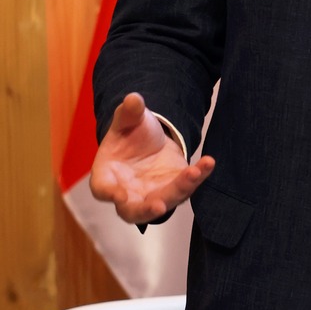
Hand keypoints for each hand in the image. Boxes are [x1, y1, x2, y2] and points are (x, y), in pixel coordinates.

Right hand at [88, 92, 214, 224]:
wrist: (150, 142)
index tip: (119, 196)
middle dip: (146, 210)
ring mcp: (152, 196)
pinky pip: (187, 187)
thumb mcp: (128, 121)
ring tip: (193, 172)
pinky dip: (198, 176)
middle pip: (134, 210)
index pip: (103, 190)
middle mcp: (128, 193)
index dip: (109, 194)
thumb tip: (133, 99)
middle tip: (158, 206)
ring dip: (180, 189)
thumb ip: (128, 112)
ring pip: (165, 200)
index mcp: (107, 177)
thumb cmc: (129, 136)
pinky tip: (208, 162)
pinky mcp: (175, 191)